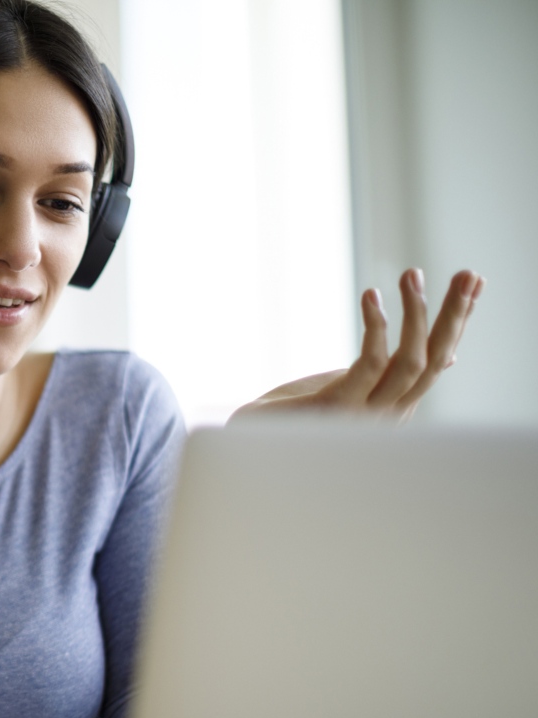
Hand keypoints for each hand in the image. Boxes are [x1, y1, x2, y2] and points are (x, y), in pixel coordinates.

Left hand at [231, 269, 484, 421]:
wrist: (248, 438)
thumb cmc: (299, 413)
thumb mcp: (356, 386)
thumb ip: (394, 372)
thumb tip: (450, 357)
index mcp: (395, 407)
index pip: (439, 360)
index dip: (458, 322)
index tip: (474, 282)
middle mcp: (387, 416)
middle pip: (435, 362)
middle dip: (454, 316)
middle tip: (468, 273)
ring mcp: (364, 416)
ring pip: (410, 362)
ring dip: (417, 315)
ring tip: (412, 274)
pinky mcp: (336, 409)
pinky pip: (369, 364)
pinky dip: (376, 327)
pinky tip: (372, 296)